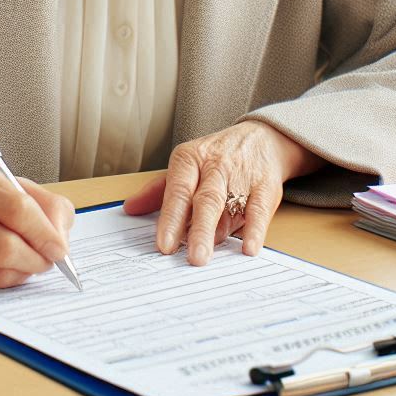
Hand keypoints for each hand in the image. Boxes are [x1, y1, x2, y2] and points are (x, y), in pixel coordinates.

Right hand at [0, 160, 74, 287]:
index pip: (17, 209)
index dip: (44, 233)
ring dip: (24, 272)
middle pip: (3, 247)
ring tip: (33, 262)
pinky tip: (11, 265)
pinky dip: (6, 277)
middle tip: (50, 260)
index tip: (60, 248)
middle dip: (36, 259)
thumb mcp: (15, 182)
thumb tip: (60, 242)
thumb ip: (47, 205)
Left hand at [122, 121, 321, 265]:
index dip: (171, 218)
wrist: (261, 139)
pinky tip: (249, 248)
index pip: (178, 191)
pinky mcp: (265, 186)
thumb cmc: (215, 159)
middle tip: (191, 257)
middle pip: (205, 199)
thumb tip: (129, 208)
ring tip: (207, 255)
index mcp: (189, 159)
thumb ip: (159, 190)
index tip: (164, 245)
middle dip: (197, 229)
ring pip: (229, 205)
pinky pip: (259, 209)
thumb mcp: (185, 166)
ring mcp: (241, 175)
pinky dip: (254, 229)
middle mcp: (214, 165)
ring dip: (218, 232)